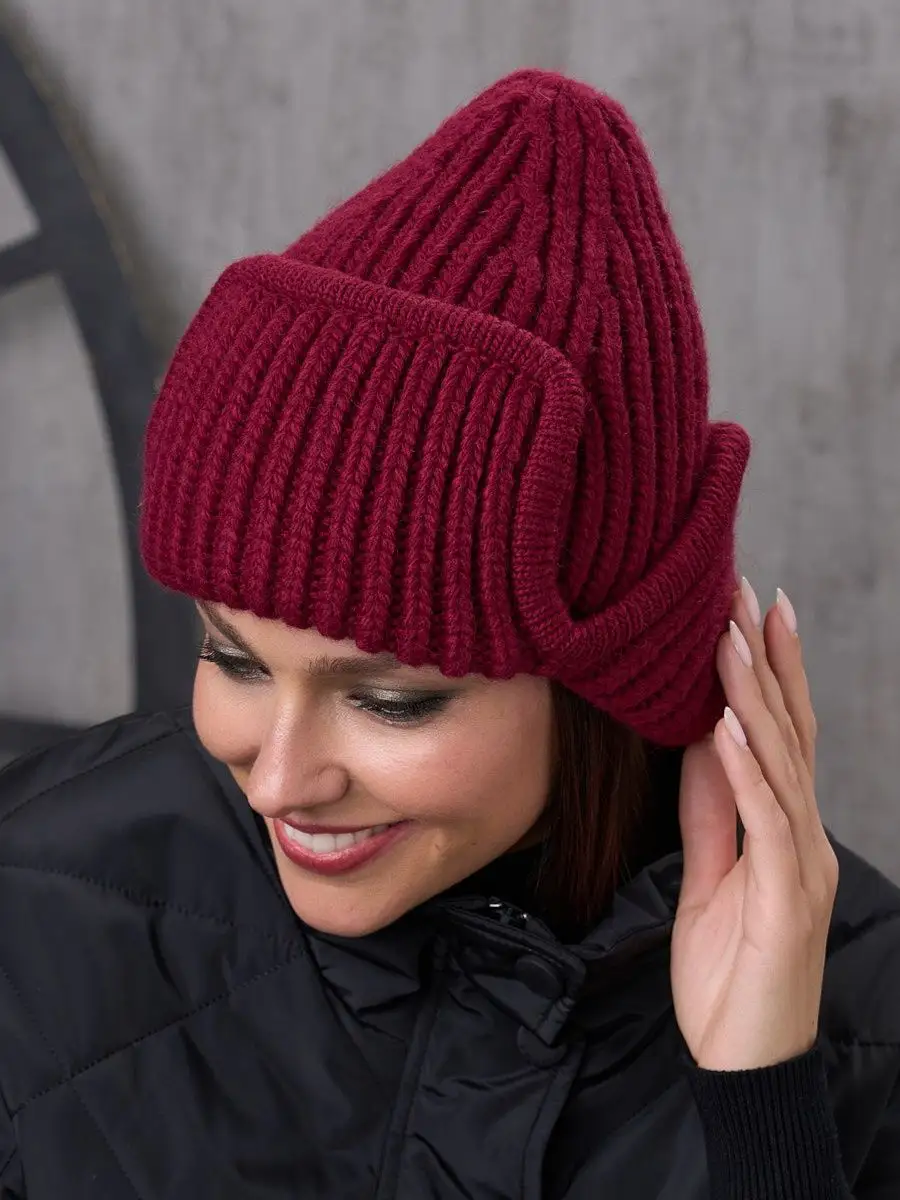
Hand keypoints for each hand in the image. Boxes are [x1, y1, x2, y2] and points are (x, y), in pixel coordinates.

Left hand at [671, 581, 838, 1071]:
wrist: (746, 1063)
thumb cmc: (731, 971)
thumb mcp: (711, 876)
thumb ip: (713, 815)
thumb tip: (699, 747)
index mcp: (786, 830)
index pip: (780, 736)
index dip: (769, 673)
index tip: (748, 612)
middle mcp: (804, 837)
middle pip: (789, 733)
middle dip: (767, 661)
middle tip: (745, 593)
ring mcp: (801, 866)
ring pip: (781, 764)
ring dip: (754, 695)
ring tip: (729, 636)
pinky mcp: (787, 900)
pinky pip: (767, 823)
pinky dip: (748, 770)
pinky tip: (728, 724)